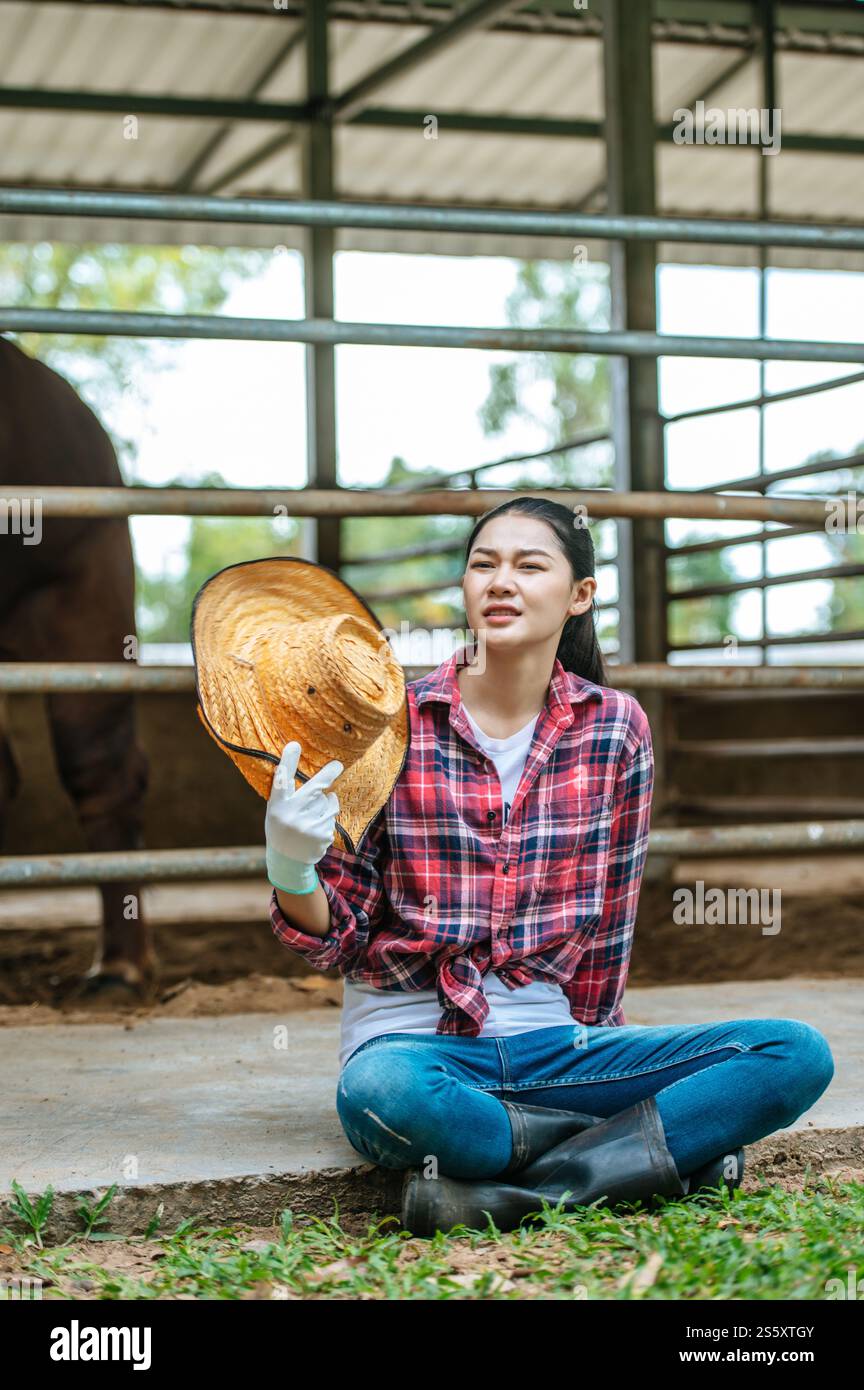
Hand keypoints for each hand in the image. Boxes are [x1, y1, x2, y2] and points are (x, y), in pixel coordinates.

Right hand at [264, 741, 342, 893]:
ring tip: (313, 814)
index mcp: (277, 807)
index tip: (294, 745)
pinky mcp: (323, 835)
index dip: (288, 762)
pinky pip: (332, 816)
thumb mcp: (276, 810)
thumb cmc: (282, 827)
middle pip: (315, 788)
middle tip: (337, 764)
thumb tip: (297, 760)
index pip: (281, 781)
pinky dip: (328, 817)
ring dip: (326, 802)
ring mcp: (309, 827)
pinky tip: (316, 828)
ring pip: (327, 802)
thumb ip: (286, 792)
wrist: (288, 861)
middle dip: (328, 774)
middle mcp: (292, 816)